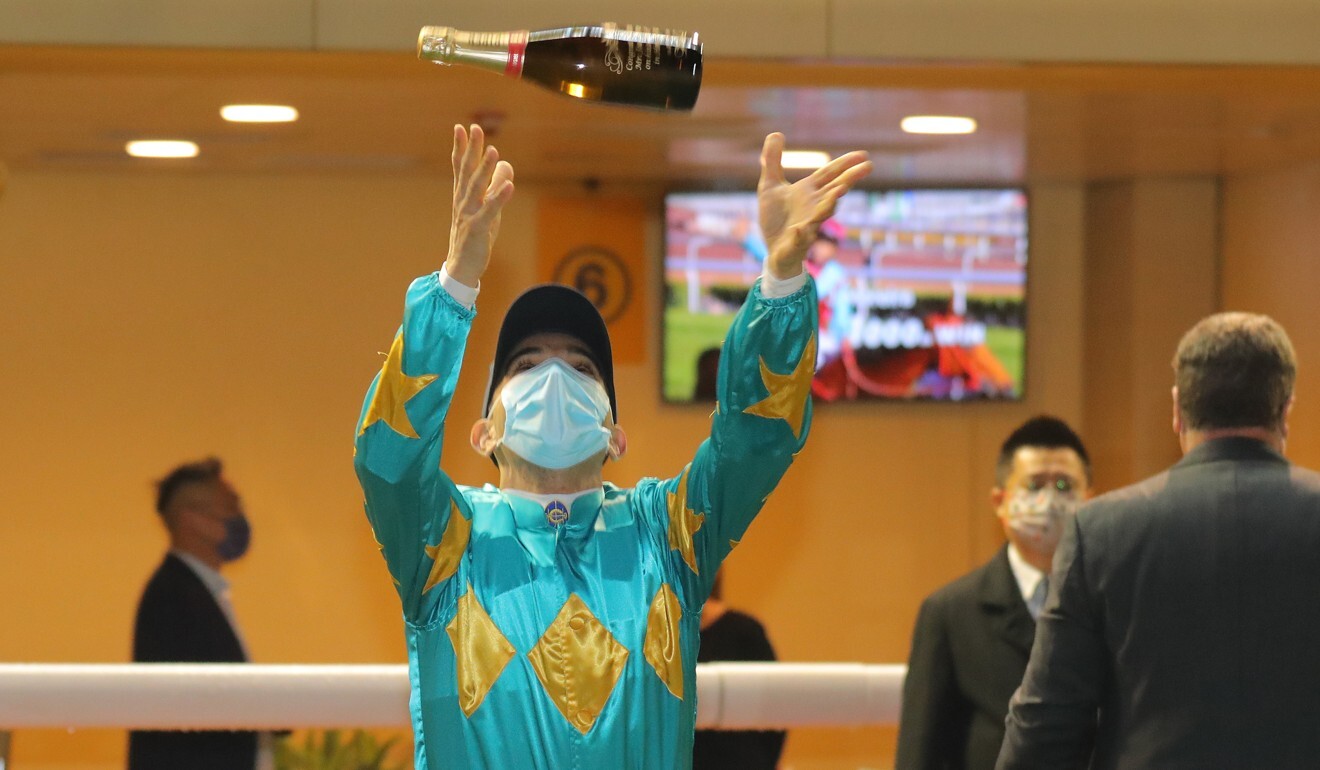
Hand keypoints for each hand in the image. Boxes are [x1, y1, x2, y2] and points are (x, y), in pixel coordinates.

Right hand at [444, 124, 514, 286]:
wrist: (462, 267)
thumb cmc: (475, 235)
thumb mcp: (488, 207)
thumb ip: (494, 185)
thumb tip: (505, 164)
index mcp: (463, 195)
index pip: (461, 167)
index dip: (462, 147)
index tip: (461, 127)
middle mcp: (463, 201)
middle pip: (467, 171)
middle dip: (472, 149)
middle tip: (474, 128)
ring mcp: (469, 214)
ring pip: (477, 188)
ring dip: (485, 169)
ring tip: (494, 151)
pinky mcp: (478, 229)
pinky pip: (489, 211)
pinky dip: (499, 198)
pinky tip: (509, 186)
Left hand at [757, 133, 871, 279]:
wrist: (773, 249)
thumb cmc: (776, 217)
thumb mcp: (769, 185)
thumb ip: (772, 161)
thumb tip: (775, 133)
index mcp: (808, 192)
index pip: (829, 174)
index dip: (844, 164)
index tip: (863, 154)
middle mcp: (813, 206)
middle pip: (834, 190)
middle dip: (849, 178)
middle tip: (867, 167)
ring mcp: (807, 225)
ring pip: (822, 214)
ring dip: (830, 203)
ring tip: (839, 192)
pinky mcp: (795, 243)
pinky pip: (800, 238)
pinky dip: (801, 234)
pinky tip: (800, 229)